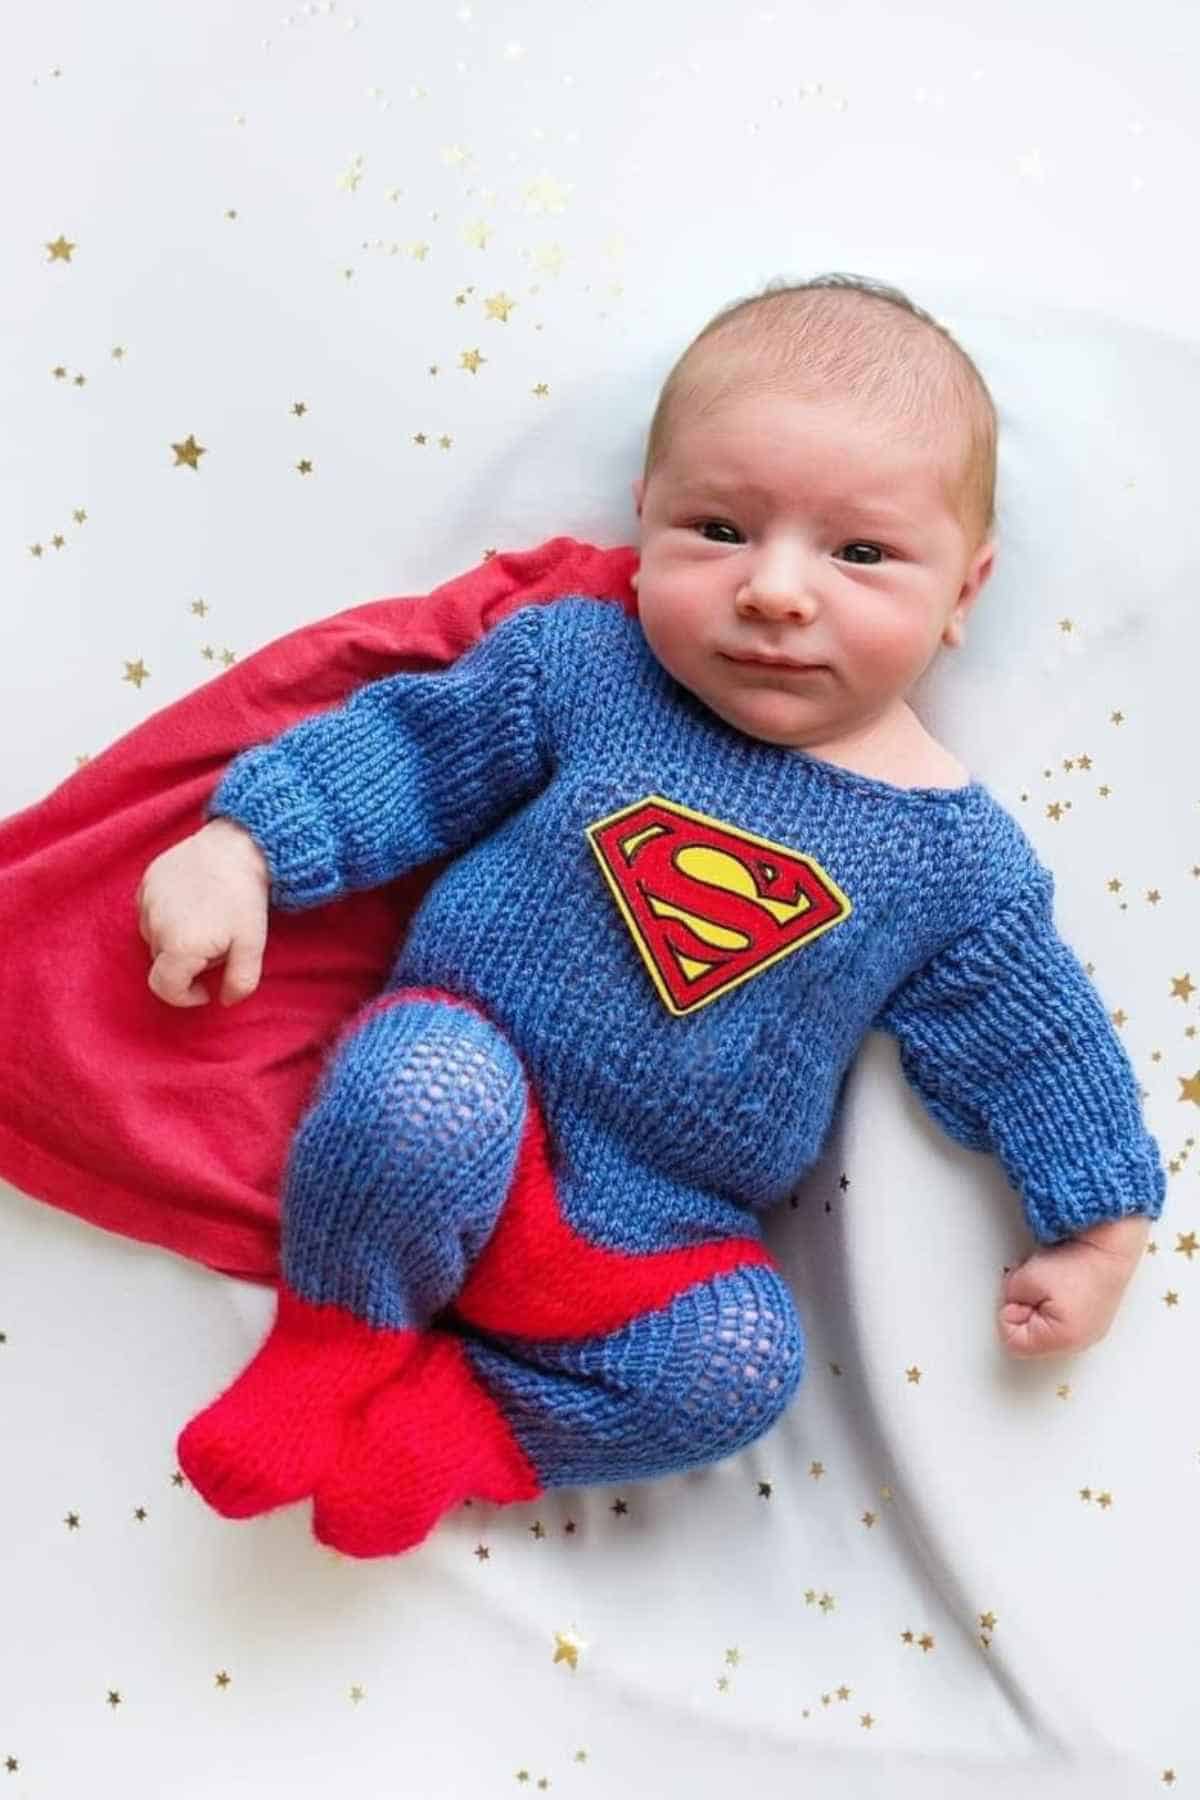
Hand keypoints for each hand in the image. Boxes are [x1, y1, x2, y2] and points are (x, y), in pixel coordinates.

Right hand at [137, 818, 269, 1007]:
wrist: (237, 844)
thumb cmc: (246, 897)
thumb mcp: (253, 945)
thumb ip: (240, 981)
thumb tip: (225, 1001)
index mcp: (179, 947)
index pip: (165, 988)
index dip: (184, 996)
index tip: (205, 990)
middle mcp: (155, 926)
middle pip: (163, 962)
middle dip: (188, 963)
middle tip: (218, 944)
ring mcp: (147, 901)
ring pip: (155, 936)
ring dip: (175, 938)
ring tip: (208, 919)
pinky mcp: (146, 881)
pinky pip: (150, 910)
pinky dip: (166, 915)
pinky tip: (194, 901)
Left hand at [997, 1217, 1148, 1357]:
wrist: (1109, 1246)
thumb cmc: (1075, 1262)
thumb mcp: (1023, 1280)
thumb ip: (1009, 1299)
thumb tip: (1013, 1307)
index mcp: (1060, 1340)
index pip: (1012, 1340)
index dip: (1010, 1312)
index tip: (1021, 1293)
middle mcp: (1078, 1344)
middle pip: (1030, 1337)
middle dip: (1025, 1309)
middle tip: (1036, 1286)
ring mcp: (1088, 1333)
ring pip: (1045, 1328)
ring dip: (1040, 1305)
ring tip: (1051, 1283)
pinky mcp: (1093, 1320)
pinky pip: (1061, 1319)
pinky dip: (1055, 1303)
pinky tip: (1062, 1286)